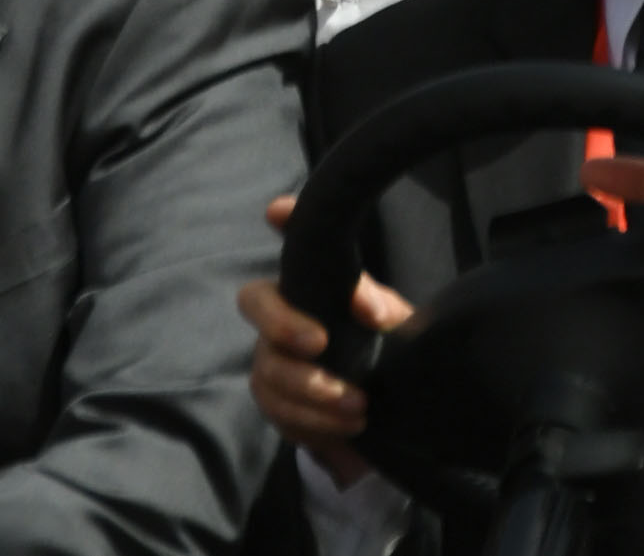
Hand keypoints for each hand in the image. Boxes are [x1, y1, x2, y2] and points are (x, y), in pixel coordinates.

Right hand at [239, 194, 413, 466]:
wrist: (379, 412)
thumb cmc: (381, 349)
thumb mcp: (389, 325)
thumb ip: (377, 307)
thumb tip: (365, 306)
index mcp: (311, 284)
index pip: (294, 244)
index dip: (284, 222)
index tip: (277, 211)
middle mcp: (280, 314)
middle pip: (254, 302)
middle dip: (282, 323)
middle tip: (319, 343)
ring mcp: (271, 359)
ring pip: (268, 370)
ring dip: (312, 392)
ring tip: (358, 408)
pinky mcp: (275, 405)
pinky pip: (280, 414)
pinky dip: (314, 425)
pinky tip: (345, 431)